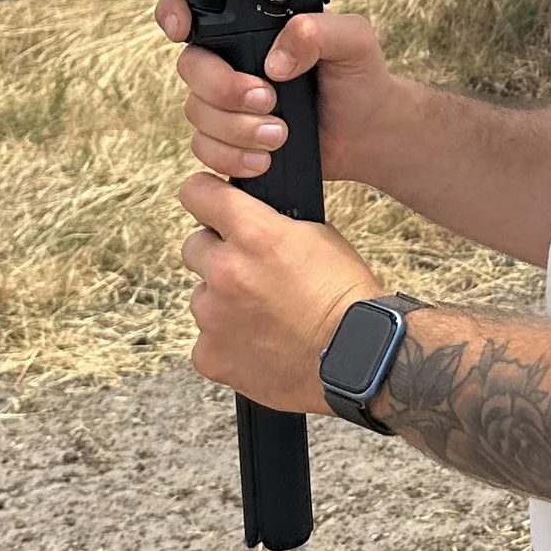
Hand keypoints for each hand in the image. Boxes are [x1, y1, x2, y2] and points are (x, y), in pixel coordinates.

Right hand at [156, 0, 399, 186]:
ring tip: (279, 133)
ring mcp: (227, 100)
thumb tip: (276, 58)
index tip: (183, 29)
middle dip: (223, 88)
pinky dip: (232, 156)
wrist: (366, 132)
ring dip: (236, 128)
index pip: (197, 1)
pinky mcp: (229, 137)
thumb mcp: (353, 39)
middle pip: (191, 65)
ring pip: (196, 111)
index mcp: (255, 25)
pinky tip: (265, 157)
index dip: (176, 9)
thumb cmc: (359, 77)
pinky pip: (205, 147)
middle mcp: (233, 58)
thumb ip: (318, 31)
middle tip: (267, 98)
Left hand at [175, 168, 379, 410]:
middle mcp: (226, 271)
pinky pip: (206, 340)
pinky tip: (260, 343)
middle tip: (250, 272)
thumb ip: (272, 224)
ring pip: (202, 296)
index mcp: (254, 234)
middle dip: (217, 254)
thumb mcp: (318, 236)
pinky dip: (227, 341)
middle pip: (194, 247)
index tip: (208, 202)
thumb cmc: (345, 299)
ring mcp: (213, 317)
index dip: (205, 196)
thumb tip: (249, 222)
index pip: (198, 193)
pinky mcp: (210, 355)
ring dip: (223, 301)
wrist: (357, 358)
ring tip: (264, 315)